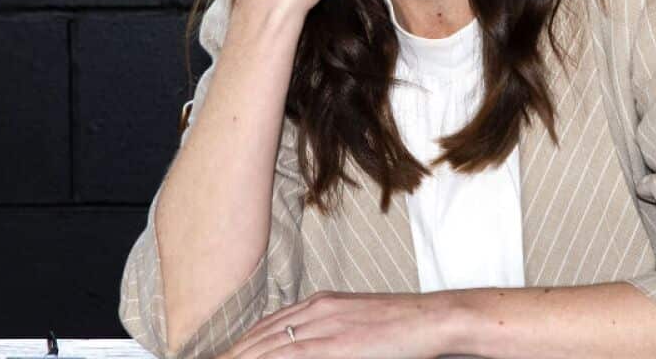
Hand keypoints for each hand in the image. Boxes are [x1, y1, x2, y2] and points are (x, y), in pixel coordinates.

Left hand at [221, 291, 464, 358]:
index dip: (243, 342)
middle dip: (234, 353)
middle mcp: (317, 309)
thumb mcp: (357, 321)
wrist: (431, 318)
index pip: (269, 324)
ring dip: (243, 358)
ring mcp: (326, 325)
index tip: (225, 355)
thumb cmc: (402, 324)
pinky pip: (294, 356)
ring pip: (271, 345)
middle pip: (262, 334)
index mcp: (320, 302)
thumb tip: (307, 346)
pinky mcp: (337, 344)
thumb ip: (329, 330)